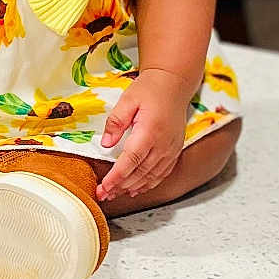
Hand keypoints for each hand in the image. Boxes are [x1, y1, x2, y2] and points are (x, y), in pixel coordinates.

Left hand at [97, 68, 193, 201]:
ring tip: (115, 194)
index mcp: (150, 131)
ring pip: (151, 176)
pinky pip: (162, 173)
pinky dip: (148, 184)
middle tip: (103, 194)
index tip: (104, 187)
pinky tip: (136, 188)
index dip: (116, 177)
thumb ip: (115, 122)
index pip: (130, 161)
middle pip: (140, 173)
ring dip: (132, 188)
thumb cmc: (150, 89)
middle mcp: (163, 144)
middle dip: (120, 186)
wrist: (173, 84)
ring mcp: (171, 149)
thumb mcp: (127, 100)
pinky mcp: (175, 151)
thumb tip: (106, 143)